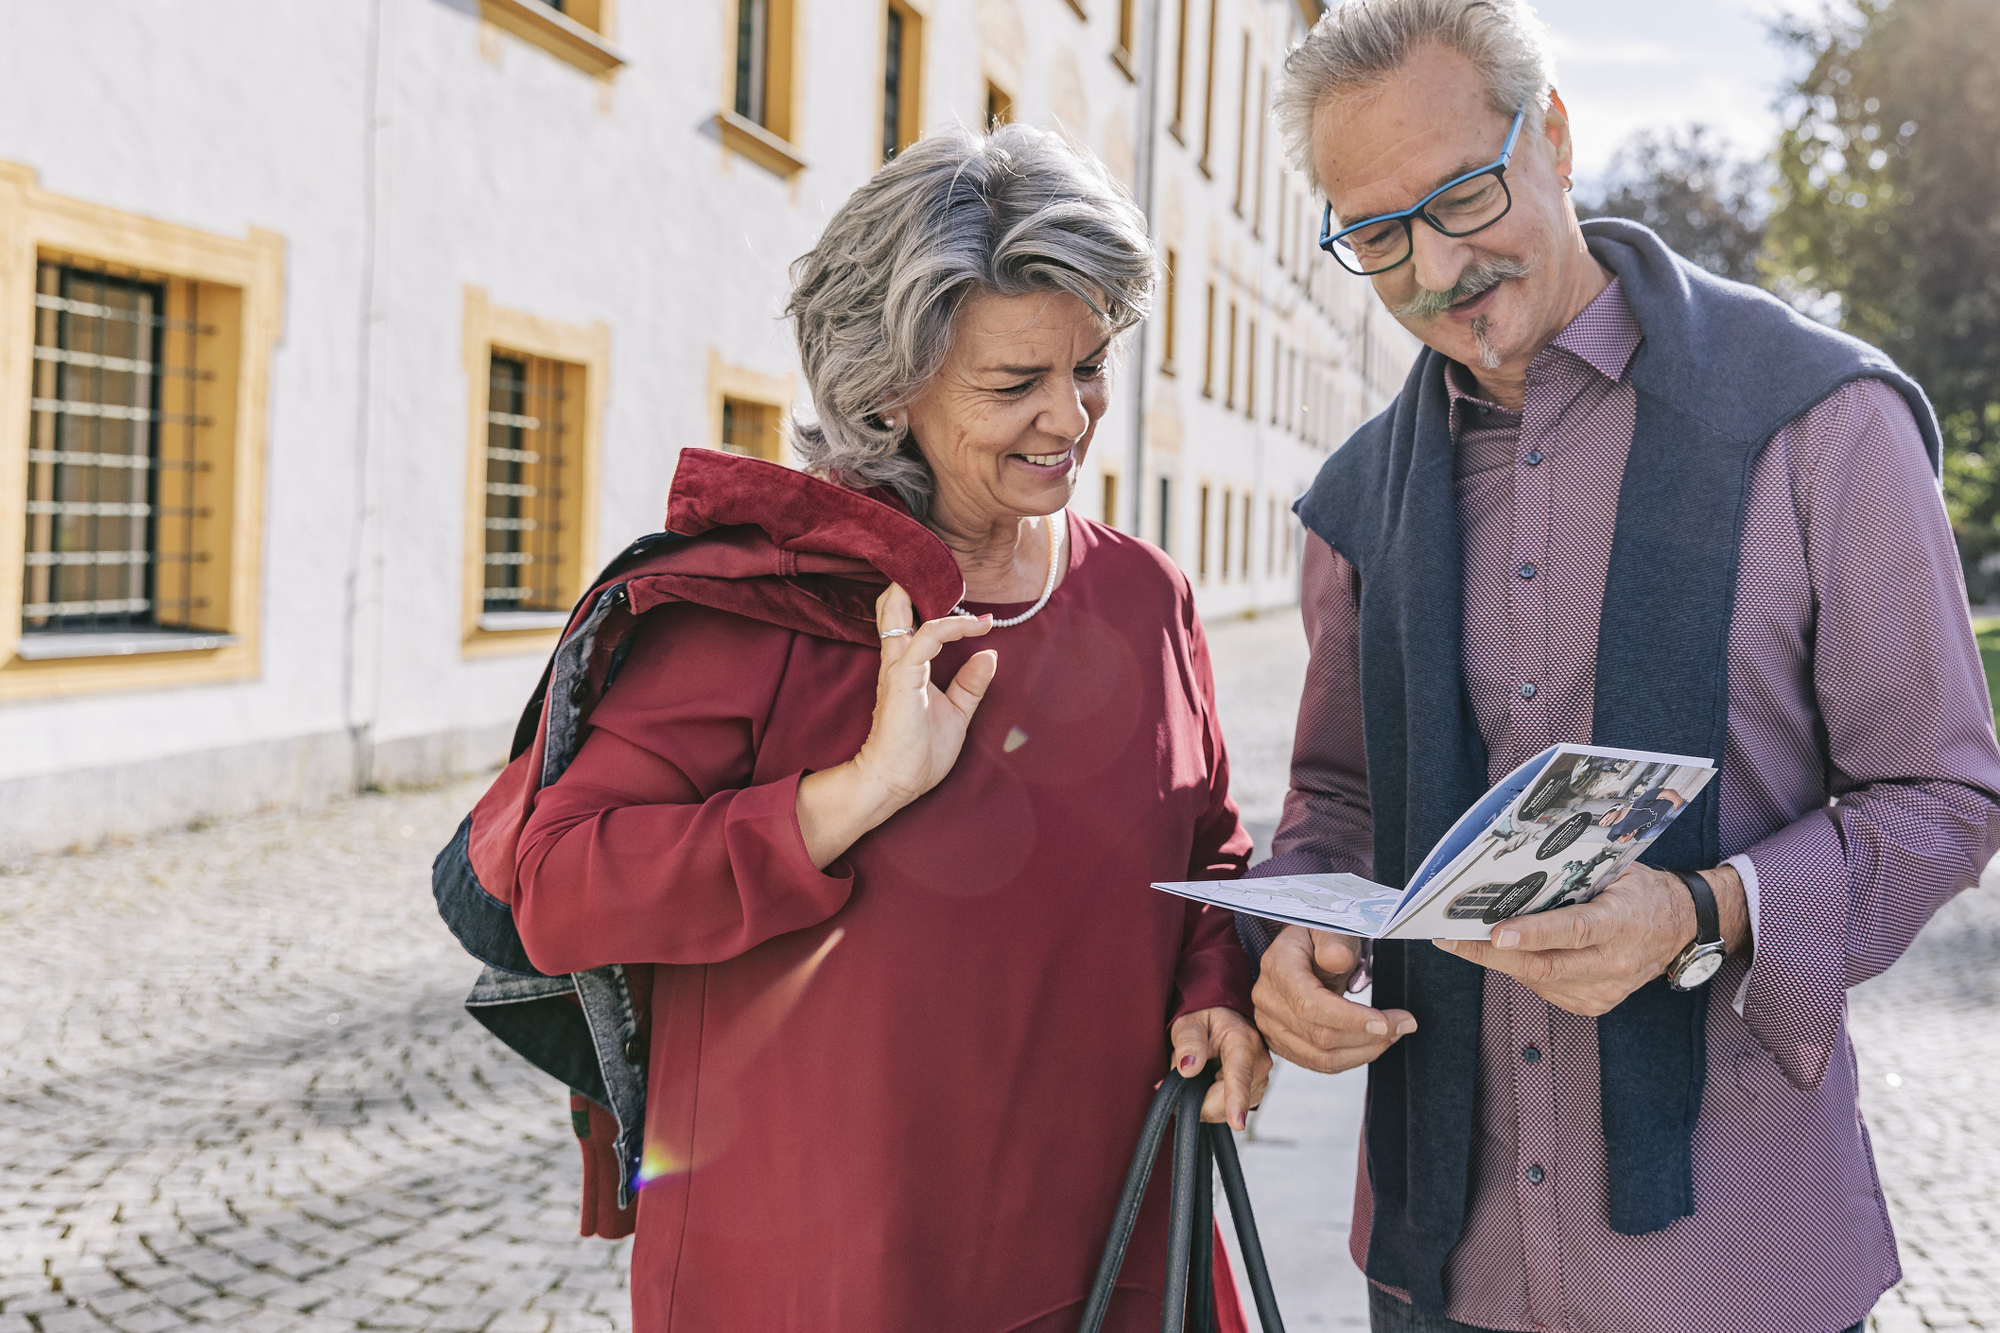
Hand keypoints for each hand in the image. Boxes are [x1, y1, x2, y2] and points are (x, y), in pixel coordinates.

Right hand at [795, 584, 995, 866]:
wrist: (895, 783)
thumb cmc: (919, 754)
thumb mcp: (956, 713)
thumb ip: (969, 685)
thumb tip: (989, 655)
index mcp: (907, 667)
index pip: (912, 622)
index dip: (940, 608)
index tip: (984, 617)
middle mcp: (898, 661)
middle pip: (893, 608)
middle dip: (909, 581)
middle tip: (937, 563)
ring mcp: (898, 668)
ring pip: (900, 613)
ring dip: (921, 590)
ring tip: (948, 575)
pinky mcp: (902, 678)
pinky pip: (925, 638)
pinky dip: (950, 626)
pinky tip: (974, 624)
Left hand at [1169, 1007, 1270, 1129]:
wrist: (1225, 1019)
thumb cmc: (1205, 1019)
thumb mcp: (1189, 1022)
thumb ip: (1188, 1042)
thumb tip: (1188, 1069)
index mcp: (1243, 1042)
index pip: (1238, 1076)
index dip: (1237, 1101)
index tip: (1237, 1123)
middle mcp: (1259, 1063)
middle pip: (1224, 1102)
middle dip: (1195, 1098)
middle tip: (1173, 1080)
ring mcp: (1260, 1080)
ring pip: (1224, 1110)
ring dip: (1202, 1100)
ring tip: (1196, 1075)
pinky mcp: (1255, 1092)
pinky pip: (1227, 1110)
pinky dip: (1210, 1102)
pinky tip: (1206, 1083)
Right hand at [1251, 925, 1415, 1073]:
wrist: (1300, 952)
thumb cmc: (1316, 939)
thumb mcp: (1327, 928)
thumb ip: (1334, 942)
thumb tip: (1338, 959)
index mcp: (1277, 968)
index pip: (1310, 1005)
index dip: (1350, 1019)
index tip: (1386, 1022)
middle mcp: (1268, 1000)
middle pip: (1319, 1036)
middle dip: (1368, 1036)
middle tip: (1403, 1025)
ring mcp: (1270, 1025)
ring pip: (1321, 1057)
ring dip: (1364, 1052)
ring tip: (1391, 1034)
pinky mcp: (1281, 1043)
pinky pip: (1318, 1063)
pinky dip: (1351, 1059)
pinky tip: (1371, 1044)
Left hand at [1437, 863, 1747, 1016]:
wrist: (1683, 929)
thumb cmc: (1642, 893)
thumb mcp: (1616, 872)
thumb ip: (1574, 876)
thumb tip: (1518, 874)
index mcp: (1622, 922)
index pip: (1572, 930)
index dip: (1532, 934)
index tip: (1495, 934)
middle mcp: (1614, 962)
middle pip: (1543, 964)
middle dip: (1489, 953)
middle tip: (1449, 937)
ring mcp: (1604, 989)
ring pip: (1538, 980)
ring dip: (1498, 962)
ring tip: (1463, 940)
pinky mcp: (1595, 1005)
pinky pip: (1546, 989)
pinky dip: (1522, 971)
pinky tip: (1508, 953)